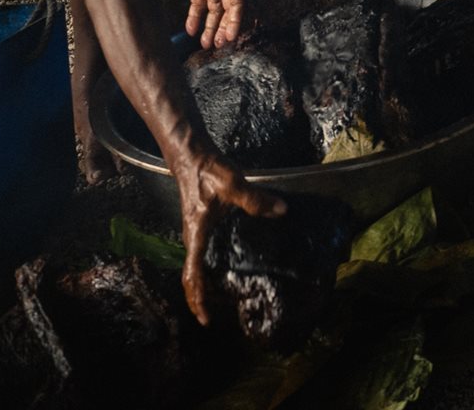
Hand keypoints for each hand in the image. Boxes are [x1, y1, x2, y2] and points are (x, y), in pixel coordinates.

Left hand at [168, 0, 255, 48]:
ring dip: (209, 26)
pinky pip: (198, 4)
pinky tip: (191, 30)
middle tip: (216, 45)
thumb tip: (216, 3)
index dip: (234, 22)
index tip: (230, 38)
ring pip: (212, 10)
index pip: (238, 4)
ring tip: (205, 43)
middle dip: (222, 28)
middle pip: (226, 11)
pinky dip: (195, 17)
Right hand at [175, 145, 284, 325]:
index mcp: (196, 236)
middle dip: (201, 298)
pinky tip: (229, 265)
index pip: (192, 275)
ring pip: (197, 265)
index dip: (197, 299)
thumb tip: (281, 211)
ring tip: (224, 298)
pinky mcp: (203, 223)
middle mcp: (193, 238)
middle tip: (217, 315)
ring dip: (205, 283)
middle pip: (193, 275)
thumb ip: (255, 200)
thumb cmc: (207, 171)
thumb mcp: (232, 184)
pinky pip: (204, 253)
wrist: (192, 155)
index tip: (206, 318)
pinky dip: (210, 267)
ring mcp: (197, 231)